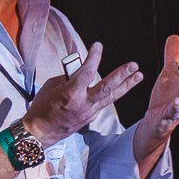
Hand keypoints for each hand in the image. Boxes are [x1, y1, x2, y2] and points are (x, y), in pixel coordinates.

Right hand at [23, 41, 142, 146]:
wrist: (40, 132)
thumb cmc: (43, 106)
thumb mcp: (52, 86)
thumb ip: (69, 76)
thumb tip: (81, 68)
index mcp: (71, 93)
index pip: (86, 72)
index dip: (94, 57)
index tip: (98, 46)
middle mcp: (83, 103)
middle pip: (106, 88)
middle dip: (122, 76)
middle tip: (134, 66)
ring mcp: (89, 112)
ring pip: (111, 97)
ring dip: (126, 85)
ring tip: (138, 76)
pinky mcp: (91, 117)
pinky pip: (102, 102)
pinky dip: (109, 94)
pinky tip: (118, 87)